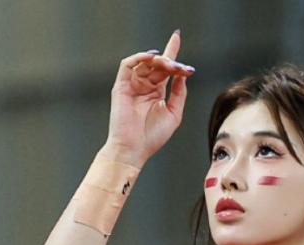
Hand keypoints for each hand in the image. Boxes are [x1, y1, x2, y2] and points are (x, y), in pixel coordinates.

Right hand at [102, 30, 193, 167]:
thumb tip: (183, 74)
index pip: (164, 67)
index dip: (171, 51)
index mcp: (156, 92)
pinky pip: (128, 65)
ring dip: (159, 60)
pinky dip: (139, 58)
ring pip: (145, 63)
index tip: (176, 37)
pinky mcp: (121, 86)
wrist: (134, 149)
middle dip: (170, 61)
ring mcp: (132, 85)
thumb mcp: (174, 113)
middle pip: (158, 64)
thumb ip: (179, 92)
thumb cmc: (152, 136)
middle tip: (180, 66)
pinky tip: (152, 58)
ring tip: (169, 65)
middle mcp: (144, 86)